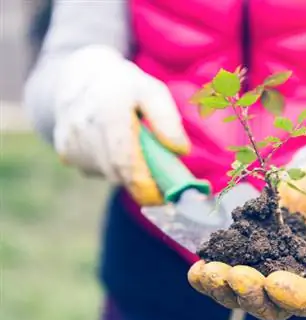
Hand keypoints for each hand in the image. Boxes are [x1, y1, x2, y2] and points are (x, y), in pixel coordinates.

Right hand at [53, 46, 189, 204]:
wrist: (78, 75)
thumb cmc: (124, 86)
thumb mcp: (152, 91)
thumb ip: (167, 119)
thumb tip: (180, 151)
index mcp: (109, 112)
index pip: (125, 161)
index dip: (144, 185)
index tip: (162, 197)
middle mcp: (85, 129)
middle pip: (118, 173)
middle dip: (141, 180)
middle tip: (158, 174)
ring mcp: (71, 143)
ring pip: (108, 174)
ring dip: (125, 169)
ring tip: (130, 143)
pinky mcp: (65, 153)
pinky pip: (95, 170)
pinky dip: (109, 164)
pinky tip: (110, 142)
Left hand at [188, 160, 305, 319]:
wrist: (302, 184)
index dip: (292, 295)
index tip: (273, 281)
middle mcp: (291, 285)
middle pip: (271, 305)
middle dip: (249, 293)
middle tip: (234, 275)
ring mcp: (264, 276)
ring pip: (243, 297)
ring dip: (223, 289)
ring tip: (207, 273)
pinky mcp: (244, 264)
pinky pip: (226, 280)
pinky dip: (209, 279)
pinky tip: (197, 270)